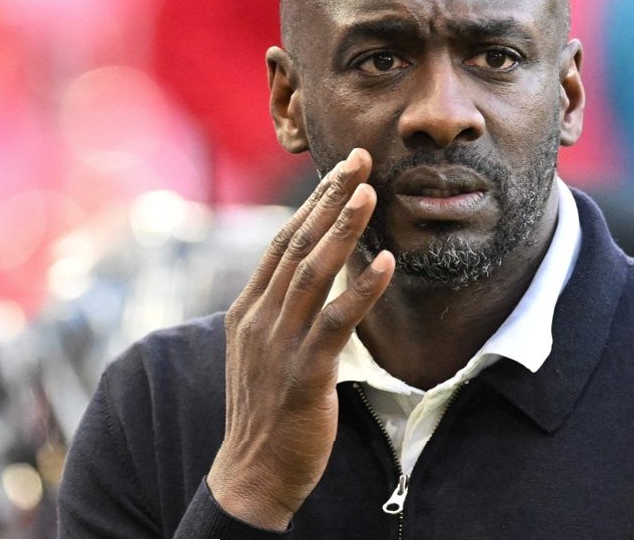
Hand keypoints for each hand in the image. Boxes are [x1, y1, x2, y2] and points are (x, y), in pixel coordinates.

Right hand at [206, 148, 393, 530]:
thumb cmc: (265, 409)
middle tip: (359, 160)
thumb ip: (277, 308)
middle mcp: (259, 319)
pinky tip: (386, 264)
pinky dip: (361, 290)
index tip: (341, 169)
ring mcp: (280, 344)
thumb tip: (302, 271)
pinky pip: (335, 322)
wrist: (251, 473)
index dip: (312, 201)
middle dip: (329, 198)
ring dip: (344, 230)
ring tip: (370, 194)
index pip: (281, 240)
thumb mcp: (261, 349)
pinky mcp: (305, 373)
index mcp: (248, 309)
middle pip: (296, 243)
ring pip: (313, 273)